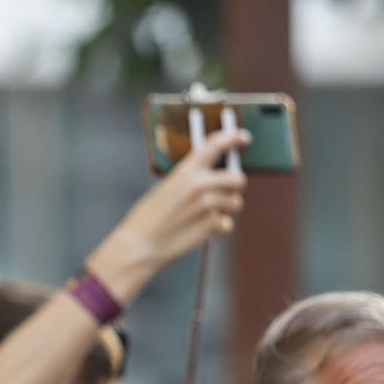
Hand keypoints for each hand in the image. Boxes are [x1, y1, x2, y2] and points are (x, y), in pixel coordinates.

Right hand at [86, 127, 249, 300]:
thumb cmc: (148, 218)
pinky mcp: (212, 226)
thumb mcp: (165, 188)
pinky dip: (217, 228)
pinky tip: (199, 230)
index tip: (244, 138)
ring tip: (202, 216)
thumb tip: (215, 178)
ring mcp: (208, 205)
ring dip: (225, 209)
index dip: (234, 137)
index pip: (216, 144)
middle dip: (234, 186)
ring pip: (235, 203)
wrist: (140, 246)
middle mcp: (200, 184)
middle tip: (224, 192)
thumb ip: (190, 179)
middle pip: (237, 179)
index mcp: (186, 171)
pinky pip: (227, 224)